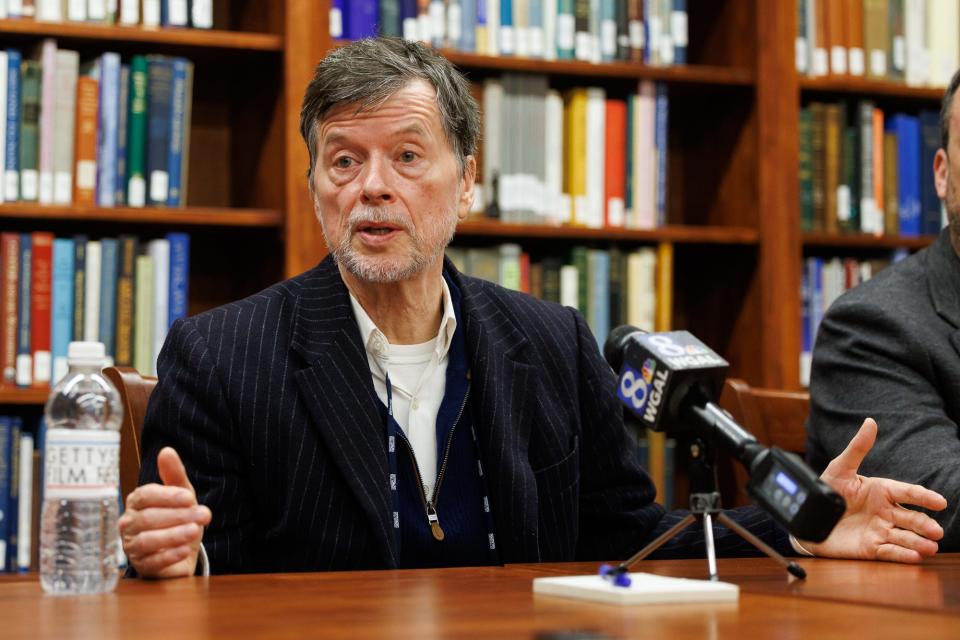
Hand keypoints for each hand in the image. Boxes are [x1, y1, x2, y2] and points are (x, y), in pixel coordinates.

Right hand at [119, 447, 211, 577]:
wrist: (182, 551)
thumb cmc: (179, 519)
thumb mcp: (182, 495)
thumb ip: (174, 475)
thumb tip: (166, 450)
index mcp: (137, 502)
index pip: (145, 496)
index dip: (167, 496)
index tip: (190, 497)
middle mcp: (129, 524)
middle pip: (148, 518)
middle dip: (179, 515)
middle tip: (204, 515)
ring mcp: (132, 547)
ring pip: (147, 540)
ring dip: (174, 535)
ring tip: (196, 531)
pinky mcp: (141, 567)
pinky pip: (151, 562)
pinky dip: (169, 555)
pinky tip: (185, 550)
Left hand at [806, 418, 947, 562]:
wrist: (808, 518)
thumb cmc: (826, 490)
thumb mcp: (839, 468)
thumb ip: (857, 448)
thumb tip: (870, 422)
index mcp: (882, 491)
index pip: (908, 493)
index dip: (924, 497)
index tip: (940, 501)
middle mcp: (885, 512)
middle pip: (911, 518)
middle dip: (924, 524)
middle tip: (936, 531)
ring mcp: (880, 530)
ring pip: (904, 537)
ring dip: (919, 542)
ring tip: (930, 547)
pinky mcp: (871, 548)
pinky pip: (890, 552)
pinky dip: (902, 554)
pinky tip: (914, 556)